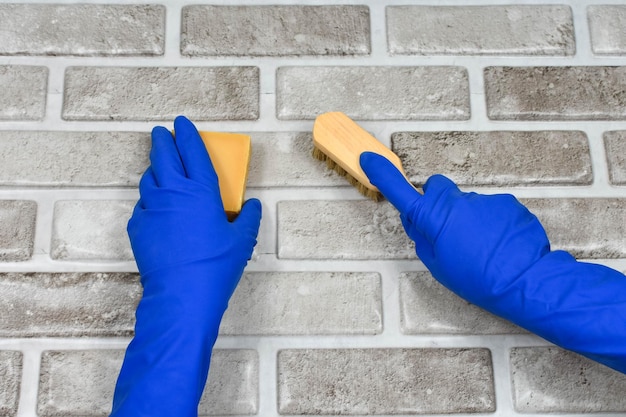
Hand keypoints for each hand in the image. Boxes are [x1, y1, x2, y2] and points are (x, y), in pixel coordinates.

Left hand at [111, 116, 261, 415]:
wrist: (182, 294)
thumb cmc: (217, 265)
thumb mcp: (242, 241)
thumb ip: (249, 219)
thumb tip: (254, 206)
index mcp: (201, 190)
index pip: (193, 151)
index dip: (187, 134)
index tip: (182, 122)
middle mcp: (173, 192)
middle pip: (164, 155)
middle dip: (162, 140)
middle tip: (161, 132)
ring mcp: (152, 208)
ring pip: (149, 178)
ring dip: (155, 169)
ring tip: (160, 169)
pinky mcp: (138, 226)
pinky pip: (143, 205)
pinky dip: (150, 200)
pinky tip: (157, 209)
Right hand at [360, 151, 625, 373]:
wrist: (526, 281)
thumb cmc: (477, 279)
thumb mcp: (438, 265)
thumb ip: (423, 237)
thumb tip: (417, 220)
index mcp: (435, 217)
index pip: (402, 191)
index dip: (383, 175)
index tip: (369, 159)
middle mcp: (457, 201)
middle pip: (437, 187)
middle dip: (435, 201)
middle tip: (443, 229)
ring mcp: (484, 200)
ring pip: (465, 202)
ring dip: (467, 218)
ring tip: (482, 248)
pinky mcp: (508, 203)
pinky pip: (490, 209)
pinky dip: (490, 223)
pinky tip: (499, 245)